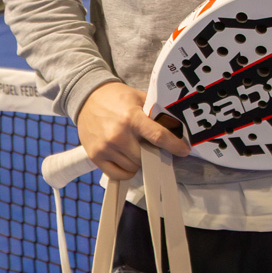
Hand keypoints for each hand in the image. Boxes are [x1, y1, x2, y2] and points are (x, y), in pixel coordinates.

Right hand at [75, 82, 190, 180]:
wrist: (87, 97)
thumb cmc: (116, 97)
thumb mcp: (139, 98)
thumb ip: (155, 113)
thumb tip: (175, 126)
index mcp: (132, 118)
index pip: (158, 136)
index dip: (174, 145)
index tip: (184, 150)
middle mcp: (118, 135)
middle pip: (146, 157)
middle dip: (154, 154)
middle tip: (155, 148)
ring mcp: (106, 147)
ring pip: (133, 167)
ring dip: (140, 162)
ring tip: (138, 149)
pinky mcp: (96, 156)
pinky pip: (117, 174)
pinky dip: (126, 171)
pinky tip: (128, 160)